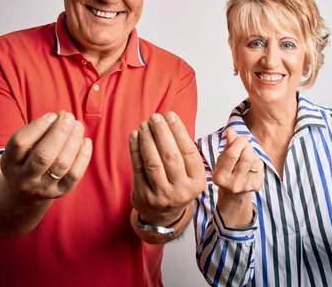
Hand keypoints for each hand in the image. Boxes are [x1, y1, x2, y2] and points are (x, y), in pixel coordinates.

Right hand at [0, 111, 92, 202]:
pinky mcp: (60, 192)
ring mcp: (43, 188)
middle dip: (59, 133)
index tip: (52, 115)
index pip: (21, 143)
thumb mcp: (19, 150)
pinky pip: (74, 175)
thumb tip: (61, 116)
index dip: (38, 127)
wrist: (24, 196)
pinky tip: (86, 141)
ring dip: (73, 141)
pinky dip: (83, 156)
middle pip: (43, 156)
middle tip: (68, 117)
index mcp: (10, 163)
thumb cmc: (24, 162)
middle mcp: (25, 179)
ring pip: (61, 164)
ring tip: (78, 126)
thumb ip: (36, 133)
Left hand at [129, 112, 205, 226]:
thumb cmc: (177, 186)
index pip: (188, 151)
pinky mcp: (143, 196)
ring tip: (144, 125)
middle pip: (170, 156)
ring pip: (153, 162)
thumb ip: (184, 152)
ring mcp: (161, 195)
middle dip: (161, 133)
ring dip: (147, 140)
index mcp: (196, 182)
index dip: (178, 131)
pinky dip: (135, 150)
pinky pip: (138, 168)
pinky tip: (135, 136)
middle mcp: (181, 190)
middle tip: (155, 117)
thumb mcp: (190, 174)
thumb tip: (170, 121)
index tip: (170, 116)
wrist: (164, 216)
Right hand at [213, 128, 263, 198]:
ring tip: (246, 154)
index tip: (242, 136)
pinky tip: (250, 163)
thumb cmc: (227, 172)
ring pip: (254, 161)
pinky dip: (256, 160)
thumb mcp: (222, 159)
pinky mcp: (256, 186)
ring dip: (251, 153)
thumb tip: (231, 131)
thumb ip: (228, 145)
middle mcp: (233, 183)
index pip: (232, 155)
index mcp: (220, 177)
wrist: (234, 193)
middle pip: (246, 158)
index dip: (238, 142)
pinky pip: (259, 166)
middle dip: (247, 146)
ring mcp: (246, 186)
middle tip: (245, 142)